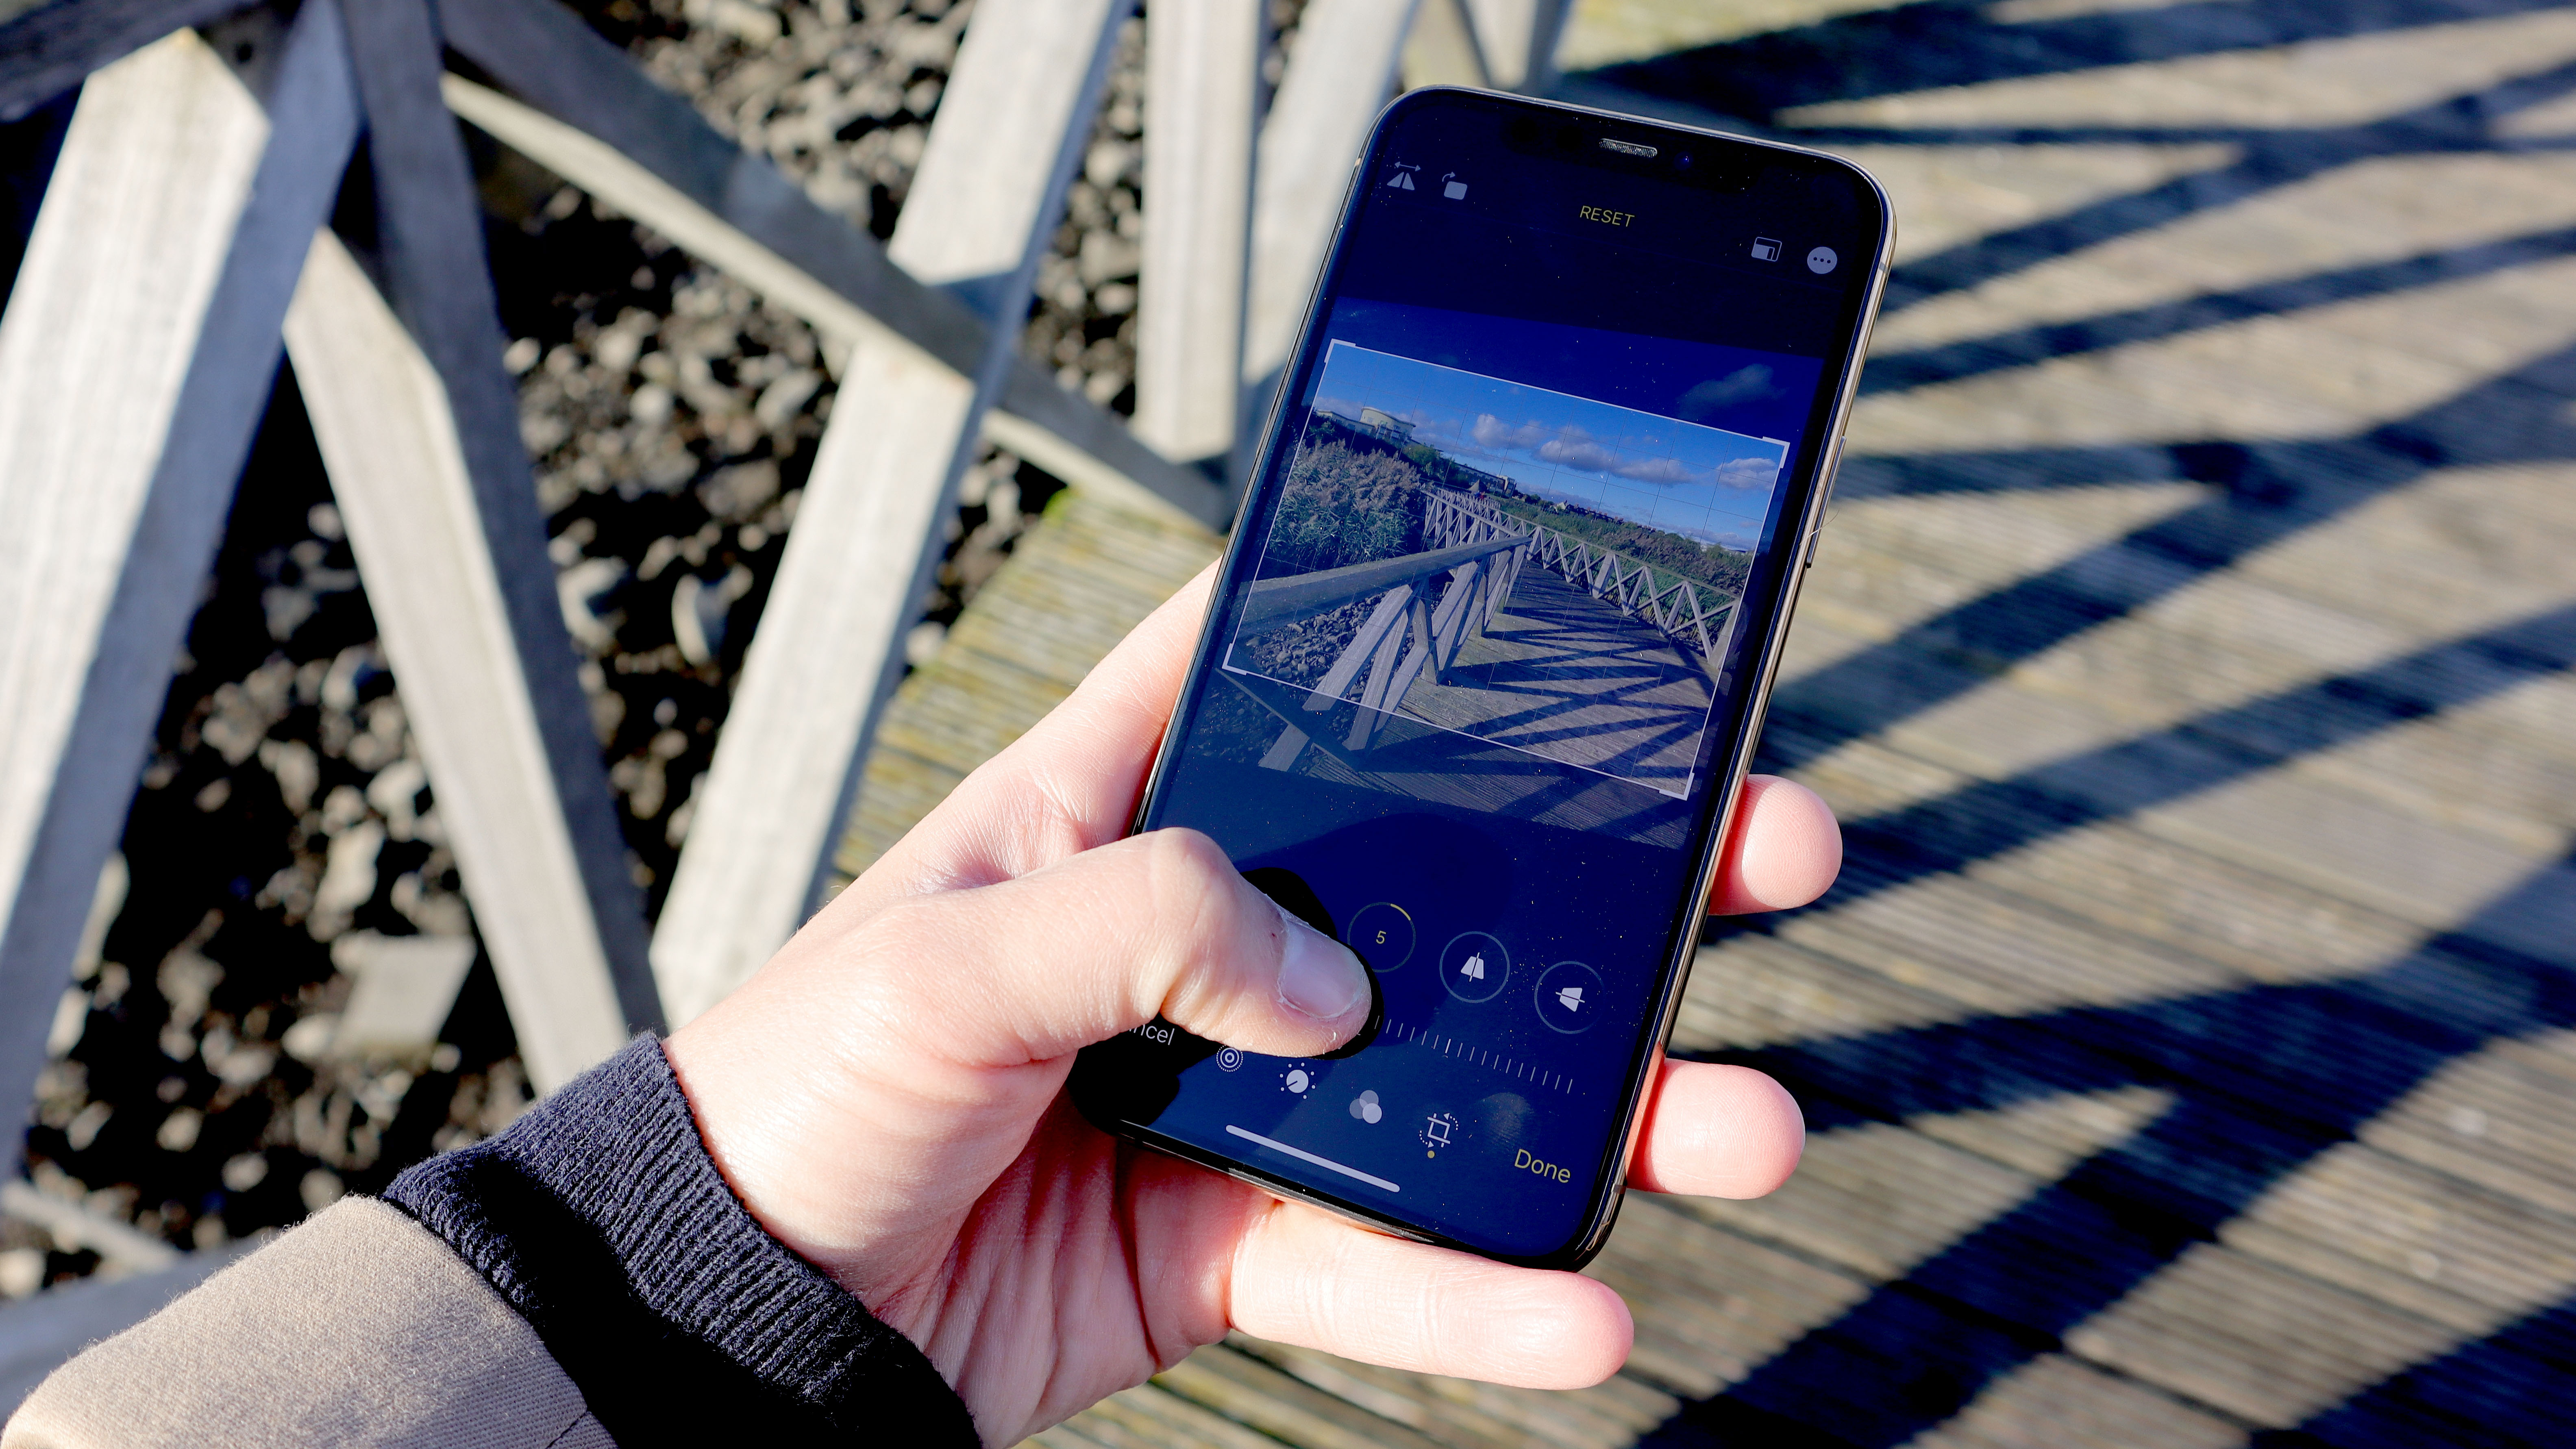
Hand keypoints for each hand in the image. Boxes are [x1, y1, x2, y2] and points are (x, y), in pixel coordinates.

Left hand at [664, 567, 1839, 1443]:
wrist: (735, 1316)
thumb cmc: (795, 1090)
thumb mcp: (939, 963)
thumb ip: (1140, 927)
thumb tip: (1334, 988)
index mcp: (1111, 815)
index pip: (1282, 679)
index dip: (1420, 630)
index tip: (1580, 611)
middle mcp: (1194, 943)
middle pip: (1436, 886)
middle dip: (1607, 877)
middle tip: (1764, 851)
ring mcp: (1226, 1094)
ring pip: (1452, 1088)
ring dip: (1605, 1111)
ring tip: (1746, 1125)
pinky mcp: (1222, 1241)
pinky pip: (1379, 1268)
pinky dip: (1481, 1300)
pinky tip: (1587, 1308)